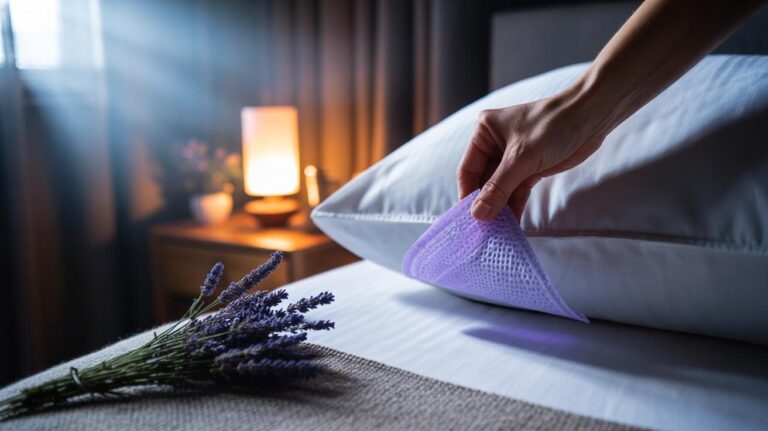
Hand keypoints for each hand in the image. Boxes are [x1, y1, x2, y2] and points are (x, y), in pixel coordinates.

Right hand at [457, 90, 606, 220]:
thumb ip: (498, 188)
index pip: (468, 170)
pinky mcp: (530, 167)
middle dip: (486, 204)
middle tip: (484, 230)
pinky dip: (515, 205)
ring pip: (501, 188)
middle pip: (483, 182)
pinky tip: (513, 223)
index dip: (468, 195)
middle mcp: (495, 144)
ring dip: (500, 208)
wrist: (592, 117)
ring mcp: (513, 157)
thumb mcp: (521, 158)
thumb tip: (478, 214)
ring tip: (498, 231)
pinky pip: (516, 190)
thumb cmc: (553, 125)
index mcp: (484, 133)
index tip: (469, 219)